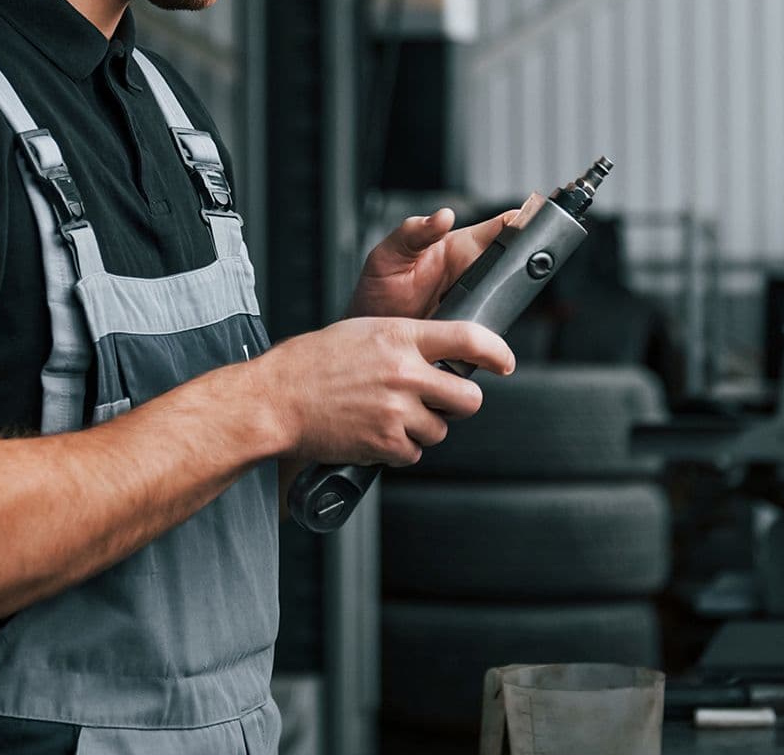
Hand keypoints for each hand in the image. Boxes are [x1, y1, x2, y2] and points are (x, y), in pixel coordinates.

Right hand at [250, 317, 516, 465]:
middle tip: (437, 399)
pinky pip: (415, 452)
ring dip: (423, 426)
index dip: (497, 351)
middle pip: (468, 397)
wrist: (277, 398)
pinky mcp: (386, 443)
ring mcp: (397, 410)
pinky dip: (400, 448)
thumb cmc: (315, 362)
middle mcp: (405, 373)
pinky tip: (375, 431)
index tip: (506, 362)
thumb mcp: (366, 332)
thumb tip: (443, 354)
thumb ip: (407, 341)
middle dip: (458, 402)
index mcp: (400, 336)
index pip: (468, 338)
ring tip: (388, 413)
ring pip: (440, 429)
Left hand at [345, 207, 520, 320]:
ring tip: (494, 303)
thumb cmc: (376, 289)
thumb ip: (413, 233)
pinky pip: (493, 327)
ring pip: (508, 297)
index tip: (535, 224)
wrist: (369, 333)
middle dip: (528, 264)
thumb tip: (442, 215)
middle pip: (513, 264)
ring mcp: (474, 301)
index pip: (501, 227)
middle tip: (525, 270)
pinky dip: (494, 331)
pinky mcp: (470, 328)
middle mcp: (471, 272)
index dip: (523, 222)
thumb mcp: (388, 254)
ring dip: (510, 300)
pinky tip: (484, 332)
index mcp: (458, 246)